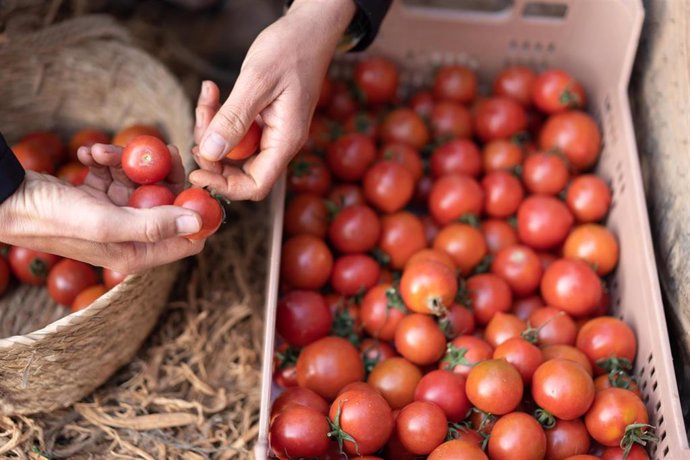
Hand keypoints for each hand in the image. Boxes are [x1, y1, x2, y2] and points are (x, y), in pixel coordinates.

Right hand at [0, 144, 203, 273]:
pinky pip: (118, 172)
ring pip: (143, 180)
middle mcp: (133, 236)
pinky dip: (107, 159)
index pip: (189, 238)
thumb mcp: (107, 223)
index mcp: (139, 253)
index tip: (196, 182)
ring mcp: (117, 214)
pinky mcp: (101, 195)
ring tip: (100, 152)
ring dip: (126, 161)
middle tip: (159, 147)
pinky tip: (87, 154)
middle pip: (170, 201)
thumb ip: (154, 225)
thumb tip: (197, 223)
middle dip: (163, 173)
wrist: (8, 199)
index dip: (197, 210)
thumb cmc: (54, 218)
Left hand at [190, 0, 355, 200]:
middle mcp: (280, 142)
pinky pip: (235, 129)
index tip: (197, 171)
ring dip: (212, 128)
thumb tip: (211, 154)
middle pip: (239, 170)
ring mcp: (272, 132)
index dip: (224, 187)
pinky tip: (212, 91)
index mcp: (286, 141)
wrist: (310, 28)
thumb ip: (234, 118)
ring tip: (208, 97)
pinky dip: (219, 114)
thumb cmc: (292, 48)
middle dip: (213, 152)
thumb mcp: (258, 81)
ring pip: (233, 148)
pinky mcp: (263, 120)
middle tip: (200, 122)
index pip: (255, 185)